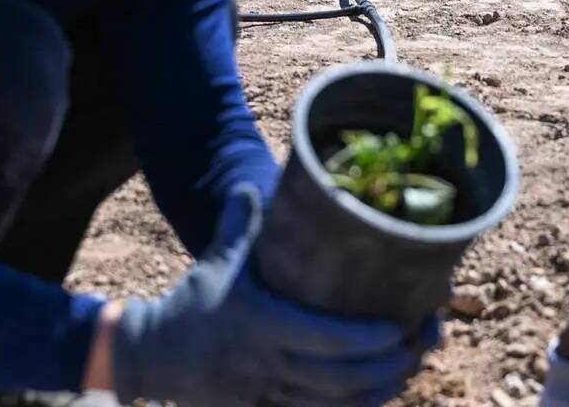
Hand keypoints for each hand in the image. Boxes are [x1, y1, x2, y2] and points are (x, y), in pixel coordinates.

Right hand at [113, 185, 429, 406]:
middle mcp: (264, 363)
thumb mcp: (216, 260)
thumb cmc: (193, 302)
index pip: (321, 338)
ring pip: (330, 403)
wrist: (152, 355)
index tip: (396, 328)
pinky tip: (377, 398)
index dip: (364, 339)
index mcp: (259, 323)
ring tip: (407, 370)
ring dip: (374, 392)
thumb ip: (238, 224)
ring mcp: (264, 393)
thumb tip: (250, 183)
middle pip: (336, 377)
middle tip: (416, 346)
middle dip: (383, 367)